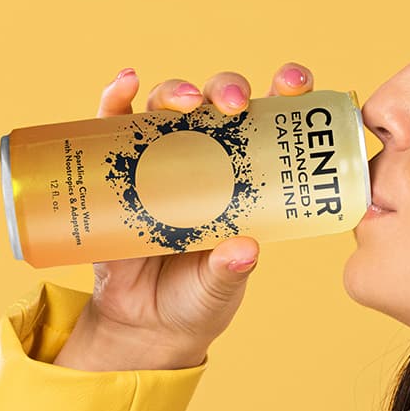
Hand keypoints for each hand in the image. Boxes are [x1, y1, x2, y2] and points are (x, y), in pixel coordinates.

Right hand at [51, 63, 315, 370]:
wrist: (143, 326)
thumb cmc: (196, 301)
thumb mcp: (219, 289)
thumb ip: (229, 270)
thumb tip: (244, 250)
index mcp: (244, 179)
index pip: (271, 124)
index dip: (286, 94)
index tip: (296, 84)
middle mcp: (205, 158)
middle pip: (217, 104)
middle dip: (228, 90)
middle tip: (234, 105)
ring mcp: (159, 160)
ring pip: (168, 106)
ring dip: (176, 92)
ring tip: (183, 102)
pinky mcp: (116, 170)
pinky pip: (113, 127)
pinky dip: (115, 99)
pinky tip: (123, 84)